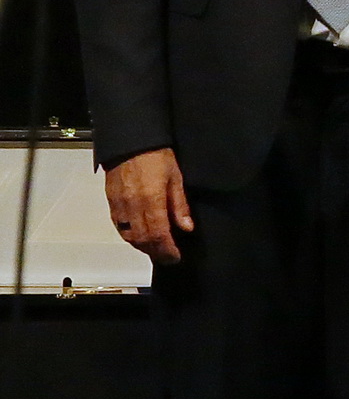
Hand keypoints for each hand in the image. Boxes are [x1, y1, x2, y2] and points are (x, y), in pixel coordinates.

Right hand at [104, 148, 191, 263]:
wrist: (130, 141)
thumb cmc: (156, 155)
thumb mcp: (176, 178)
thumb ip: (180, 205)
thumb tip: (187, 228)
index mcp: (151, 200)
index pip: (159, 235)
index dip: (167, 250)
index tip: (175, 257)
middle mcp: (132, 206)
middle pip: (143, 239)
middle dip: (156, 252)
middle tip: (168, 258)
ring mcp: (119, 205)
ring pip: (129, 235)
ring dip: (142, 247)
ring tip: (156, 250)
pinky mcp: (111, 201)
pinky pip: (119, 226)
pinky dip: (129, 236)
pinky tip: (139, 238)